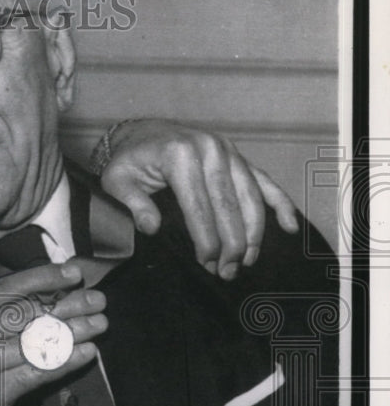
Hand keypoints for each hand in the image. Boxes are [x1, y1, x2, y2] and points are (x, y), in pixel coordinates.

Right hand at [0, 263, 106, 405]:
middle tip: (99, 299)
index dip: (46, 278)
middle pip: (32, 310)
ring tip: (101, 324)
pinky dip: (66, 361)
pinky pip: (39, 370)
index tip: (73, 273)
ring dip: (76, 330)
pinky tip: (87, 354)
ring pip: (40, 338)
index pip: (11, 286)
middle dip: (70, 303)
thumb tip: (20, 302)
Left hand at [99, 118, 298, 279]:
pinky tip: (289, 227)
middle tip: (228, 272)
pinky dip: (280, 203)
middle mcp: (209, 150)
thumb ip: (133, 203)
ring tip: (247, 261)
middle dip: (232, 244)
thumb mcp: (116, 180)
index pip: (199, 207)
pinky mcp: (237, 155)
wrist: (141, 133)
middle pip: (229, 205)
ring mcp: (227, 150)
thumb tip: (152, 228)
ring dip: (253, 233)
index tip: (208, 265)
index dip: (206, 240)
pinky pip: (264, 180)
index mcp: (179, 155)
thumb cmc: (129, 161)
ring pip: (250, 197)